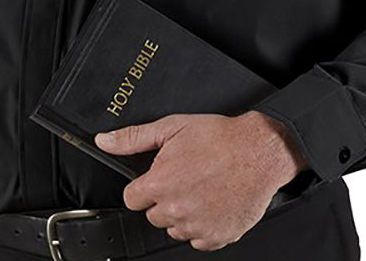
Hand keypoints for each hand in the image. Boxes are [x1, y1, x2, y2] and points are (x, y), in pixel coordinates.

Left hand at [93, 112, 303, 251]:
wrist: (260, 151)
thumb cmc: (220, 137)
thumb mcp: (172, 127)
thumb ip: (134, 137)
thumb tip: (104, 141)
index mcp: (161, 183)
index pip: (132, 198)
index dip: (144, 186)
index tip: (158, 177)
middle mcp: (176, 209)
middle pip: (153, 214)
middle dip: (164, 198)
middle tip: (185, 177)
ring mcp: (197, 226)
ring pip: (175, 228)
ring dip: (182, 212)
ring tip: (201, 187)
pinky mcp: (217, 237)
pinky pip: (198, 239)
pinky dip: (203, 224)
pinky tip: (212, 202)